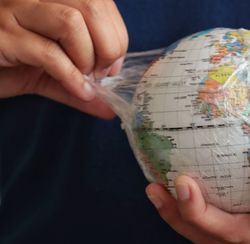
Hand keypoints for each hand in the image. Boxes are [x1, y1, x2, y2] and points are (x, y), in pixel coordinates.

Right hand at [0, 0, 128, 118]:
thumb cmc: (8, 61)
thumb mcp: (52, 71)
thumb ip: (82, 83)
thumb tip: (111, 107)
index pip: (101, 2)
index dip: (117, 35)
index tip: (112, 64)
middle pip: (92, 8)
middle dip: (109, 47)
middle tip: (101, 73)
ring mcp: (13, 8)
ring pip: (72, 22)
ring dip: (87, 58)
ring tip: (85, 78)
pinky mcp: (1, 33)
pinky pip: (49, 52)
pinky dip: (71, 76)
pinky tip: (79, 91)